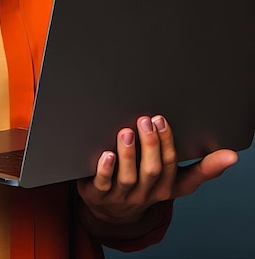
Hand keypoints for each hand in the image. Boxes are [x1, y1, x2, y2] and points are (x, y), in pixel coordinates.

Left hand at [77, 115, 237, 225]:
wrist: (110, 211)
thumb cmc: (145, 186)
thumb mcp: (173, 180)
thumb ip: (201, 168)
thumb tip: (232, 156)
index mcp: (164, 188)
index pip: (170, 166)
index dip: (168, 143)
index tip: (163, 120)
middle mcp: (144, 194)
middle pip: (151, 171)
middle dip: (151, 144)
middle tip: (146, 119)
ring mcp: (121, 196)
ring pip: (128, 177)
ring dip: (128, 154)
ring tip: (126, 132)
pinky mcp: (98, 195)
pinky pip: (103, 184)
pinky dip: (105, 169)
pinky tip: (106, 154)